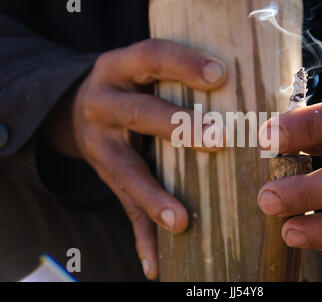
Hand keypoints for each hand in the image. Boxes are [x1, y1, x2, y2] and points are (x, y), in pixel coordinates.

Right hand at [45, 39, 226, 278]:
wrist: (75, 107)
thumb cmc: (130, 87)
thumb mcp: (143, 70)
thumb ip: (179, 76)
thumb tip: (246, 83)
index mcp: (119, 68)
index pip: (152, 56)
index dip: (183, 63)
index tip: (221, 74)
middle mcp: (103, 102)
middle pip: (141, 115)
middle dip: (178, 127)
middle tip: (218, 139)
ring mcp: (98, 142)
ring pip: (125, 171)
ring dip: (154, 197)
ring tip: (180, 222)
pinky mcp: (104, 176)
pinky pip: (122, 207)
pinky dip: (141, 237)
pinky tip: (155, 264)